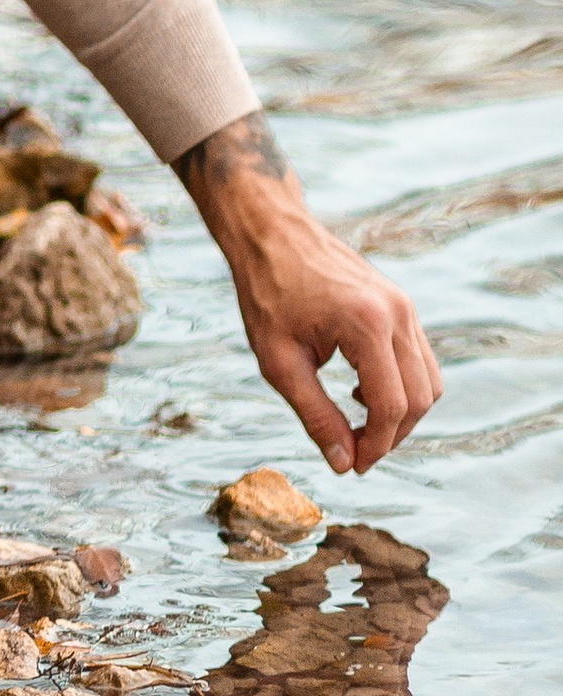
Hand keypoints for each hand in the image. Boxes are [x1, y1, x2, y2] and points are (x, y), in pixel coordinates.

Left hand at [176, 111, 442, 473]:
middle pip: (420, 399)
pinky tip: (361, 390)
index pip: (391, 407)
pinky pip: (419, 358)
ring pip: (428, 381)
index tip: (353, 466)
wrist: (269, 229)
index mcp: (367, 324)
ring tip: (356, 422)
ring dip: (401, 413)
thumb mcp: (278, 360)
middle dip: (392, 435)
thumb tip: (344, 464)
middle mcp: (397, 312)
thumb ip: (315, 415)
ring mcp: (404, 304)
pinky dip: (402, 385)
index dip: (376, 446)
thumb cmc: (266, 291)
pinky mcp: (401, 302)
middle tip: (355, 452)